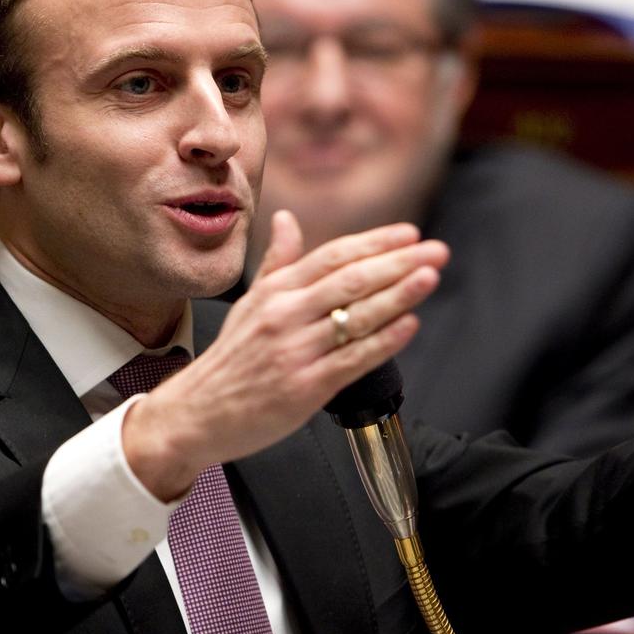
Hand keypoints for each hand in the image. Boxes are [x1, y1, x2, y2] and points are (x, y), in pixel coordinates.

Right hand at [124, 210, 448, 498]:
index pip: (333, 256)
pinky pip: (352, 359)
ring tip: (429, 278)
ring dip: (398, 295)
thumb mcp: (249, 303)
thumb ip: (277, 262)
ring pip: (356, 316)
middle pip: (351, 280)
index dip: (374, 242)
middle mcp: (285, 315)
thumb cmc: (230, 362)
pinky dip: (384, 341)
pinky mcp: (305, 387)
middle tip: (436, 251)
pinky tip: (408, 326)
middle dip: (399, 263)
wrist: (197, 414)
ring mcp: (295, 351)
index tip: (409, 234)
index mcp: (274, 292)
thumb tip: (287, 220)